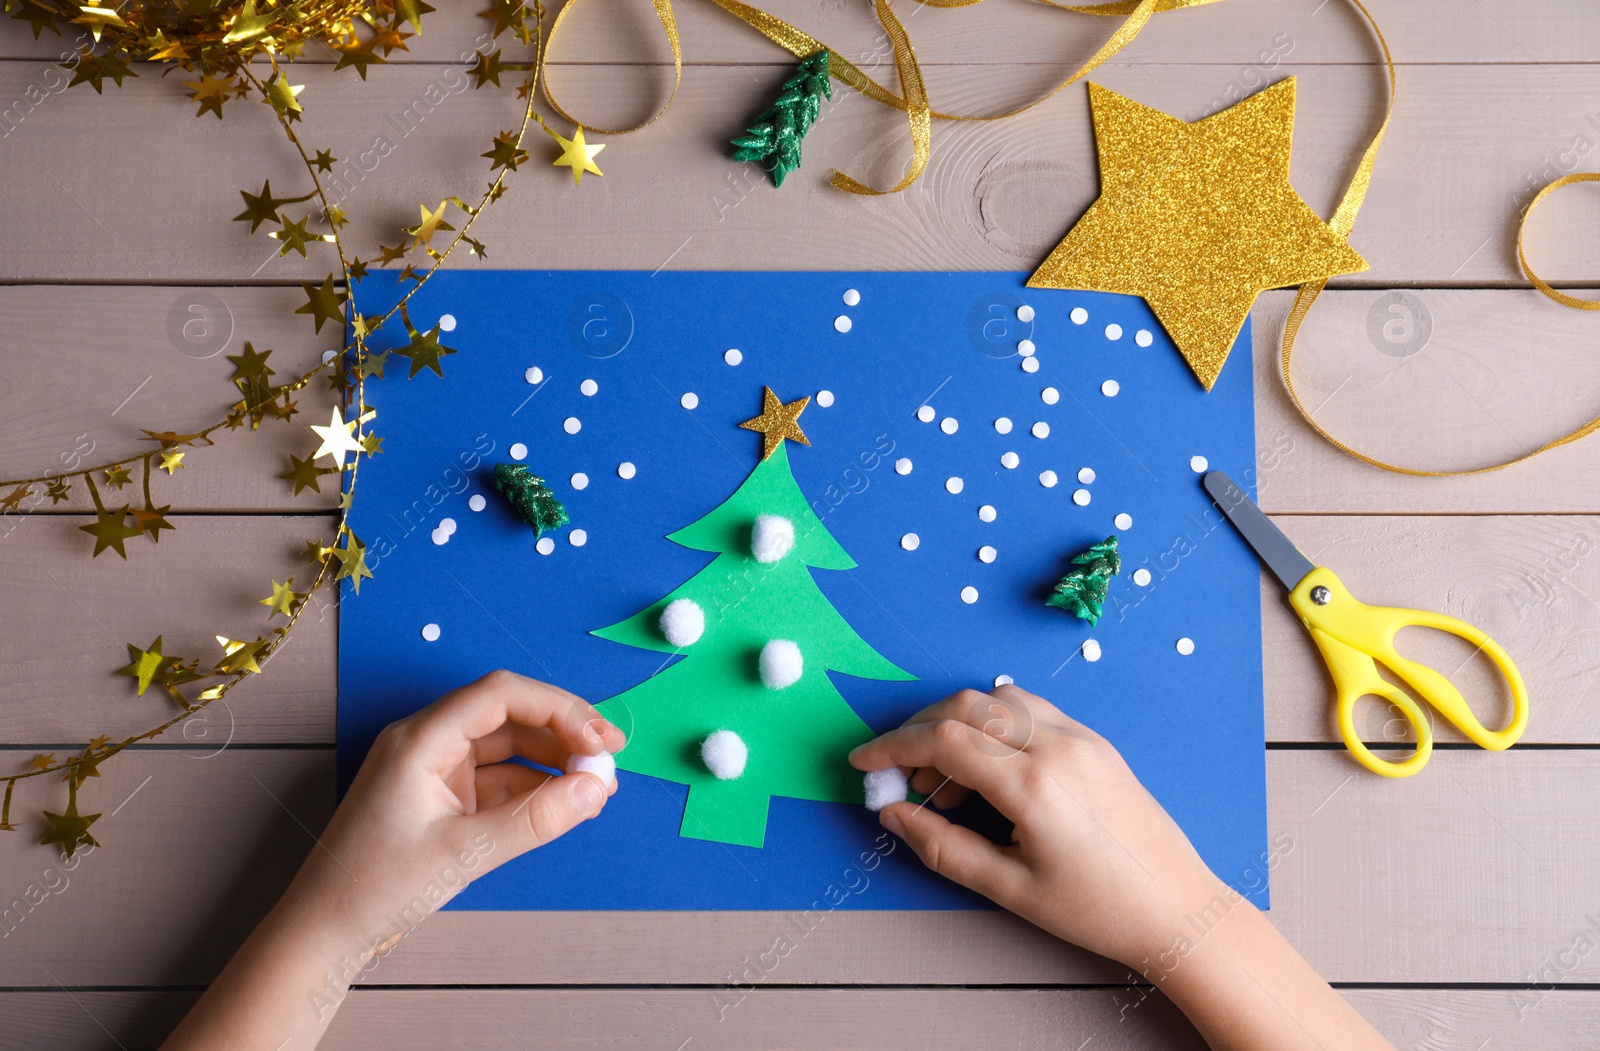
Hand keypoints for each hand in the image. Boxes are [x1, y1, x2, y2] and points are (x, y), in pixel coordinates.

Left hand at [297, 669, 626, 959]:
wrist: (323, 936)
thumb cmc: (373, 888)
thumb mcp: (465, 853)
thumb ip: (535, 819)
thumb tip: (595, 789)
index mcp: (421, 739)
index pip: (501, 695)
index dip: (558, 709)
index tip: (599, 741)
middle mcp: (427, 744)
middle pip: (508, 716)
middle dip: (562, 733)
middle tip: (609, 759)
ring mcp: (433, 772)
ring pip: (506, 748)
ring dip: (552, 762)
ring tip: (594, 788)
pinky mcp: (440, 801)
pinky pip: (497, 780)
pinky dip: (532, 788)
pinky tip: (562, 804)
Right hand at [848, 685, 1224, 970]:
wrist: (1177, 908)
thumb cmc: (1098, 909)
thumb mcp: (1010, 889)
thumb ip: (943, 846)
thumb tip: (893, 814)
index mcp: (1033, 786)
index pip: (944, 741)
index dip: (893, 747)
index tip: (864, 762)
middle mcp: (1057, 748)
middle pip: (967, 707)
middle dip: (919, 730)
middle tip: (900, 773)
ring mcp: (1081, 739)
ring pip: (999, 699)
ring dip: (958, 722)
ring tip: (945, 778)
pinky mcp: (1097, 742)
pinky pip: (1032, 710)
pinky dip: (995, 724)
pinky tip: (987, 766)